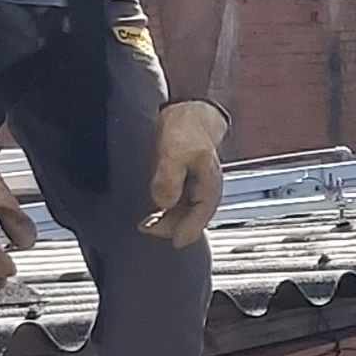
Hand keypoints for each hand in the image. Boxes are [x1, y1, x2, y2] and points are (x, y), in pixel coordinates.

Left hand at [142, 99, 228, 246]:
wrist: (189, 113)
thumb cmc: (186, 130)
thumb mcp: (174, 152)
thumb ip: (169, 178)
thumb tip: (163, 203)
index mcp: (209, 185)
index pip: (201, 216)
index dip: (187, 231)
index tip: (174, 241)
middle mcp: (205, 191)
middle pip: (192, 220)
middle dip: (171, 228)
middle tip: (146, 228)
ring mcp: (196, 189)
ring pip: (185, 215)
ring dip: (167, 223)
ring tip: (146, 224)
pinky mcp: (185, 185)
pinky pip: (179, 207)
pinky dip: (166, 214)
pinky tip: (153, 214)